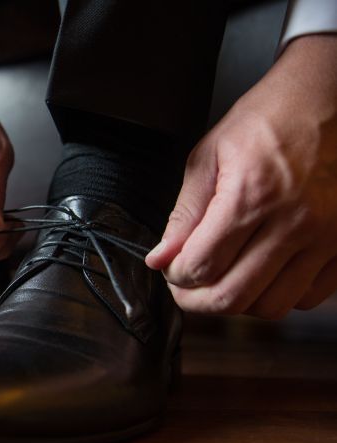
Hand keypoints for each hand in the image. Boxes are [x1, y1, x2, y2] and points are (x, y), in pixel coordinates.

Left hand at [146, 35, 336, 318]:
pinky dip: (279, 295)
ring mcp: (327, 237)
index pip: (200, 267)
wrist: (328, 99)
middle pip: (233, 298)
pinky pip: (309, 297)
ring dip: (239, 302)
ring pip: (271, 306)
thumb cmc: (268, 120)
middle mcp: (294, 222)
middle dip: (197, 301)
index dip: (175, 278)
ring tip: (224, 279)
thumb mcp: (208, 158)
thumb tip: (160, 259)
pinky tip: (263, 273)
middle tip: (187, 288)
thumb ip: (183, 215)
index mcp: (252, 197)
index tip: (171, 269)